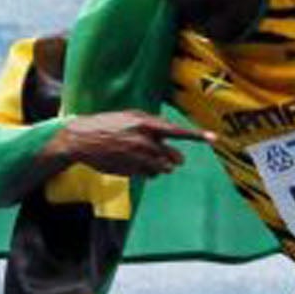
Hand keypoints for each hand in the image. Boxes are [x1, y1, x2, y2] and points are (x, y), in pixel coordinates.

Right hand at [50, 111, 214, 176]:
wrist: (79, 139)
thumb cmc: (108, 125)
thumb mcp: (131, 118)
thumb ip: (155, 129)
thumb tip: (176, 149)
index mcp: (145, 124)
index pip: (177, 131)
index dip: (197, 136)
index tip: (215, 139)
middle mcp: (143, 141)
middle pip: (173, 156)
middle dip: (172, 158)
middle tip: (166, 156)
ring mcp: (137, 157)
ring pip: (163, 169)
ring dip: (160, 166)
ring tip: (144, 158)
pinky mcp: (130, 170)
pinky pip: (150, 175)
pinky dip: (148, 172)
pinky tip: (134, 164)